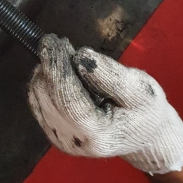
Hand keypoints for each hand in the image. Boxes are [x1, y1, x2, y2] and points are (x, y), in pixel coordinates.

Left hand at [28, 35, 182, 174]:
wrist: (142, 134)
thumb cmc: (145, 111)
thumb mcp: (141, 91)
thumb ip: (112, 77)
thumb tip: (81, 57)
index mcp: (98, 136)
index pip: (68, 100)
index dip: (58, 69)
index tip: (54, 42)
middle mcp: (72, 142)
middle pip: (49, 97)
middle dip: (51, 64)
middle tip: (55, 40)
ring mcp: (59, 139)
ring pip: (39, 96)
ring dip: (47, 70)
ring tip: (64, 52)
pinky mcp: (52, 131)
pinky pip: (37, 99)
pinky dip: (45, 79)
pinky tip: (61, 68)